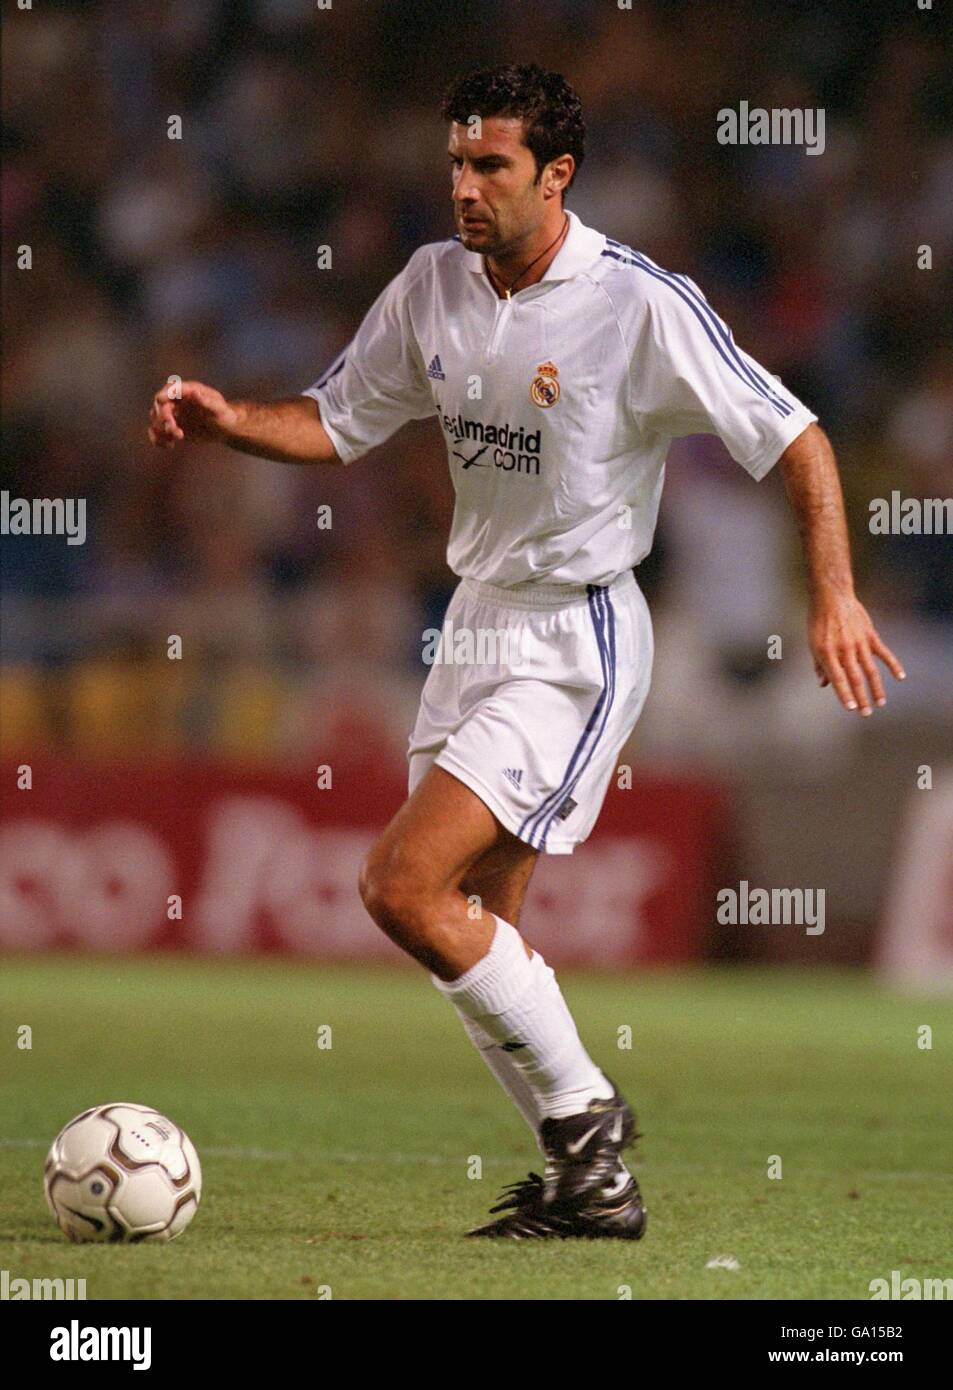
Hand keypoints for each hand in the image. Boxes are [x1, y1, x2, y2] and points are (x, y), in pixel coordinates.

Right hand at [148, 379, 239, 449]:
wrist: (224, 429)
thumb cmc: (224, 415)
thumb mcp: (219, 409)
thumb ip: (206, 401)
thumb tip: (194, 392)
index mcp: (187, 391)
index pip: (171, 389)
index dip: (164, 393)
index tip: (160, 400)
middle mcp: (176, 401)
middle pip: (160, 406)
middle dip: (164, 418)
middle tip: (175, 430)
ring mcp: (172, 414)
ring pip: (156, 420)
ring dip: (162, 430)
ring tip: (179, 438)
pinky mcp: (171, 427)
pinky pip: (157, 432)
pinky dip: (158, 439)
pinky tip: (170, 445)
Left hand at [809, 592, 904, 715]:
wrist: (832, 596)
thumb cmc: (818, 621)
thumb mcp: (813, 644)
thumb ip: (819, 665)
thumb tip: (823, 684)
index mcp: (827, 653)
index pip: (838, 679)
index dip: (844, 695)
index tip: (851, 708)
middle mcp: (844, 650)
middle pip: (855, 679)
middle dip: (861, 698)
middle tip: (865, 713)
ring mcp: (859, 643)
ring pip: (870, 670)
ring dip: (876, 688)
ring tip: (880, 703)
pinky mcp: (870, 635)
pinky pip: (884, 653)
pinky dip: (893, 665)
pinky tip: (900, 677)